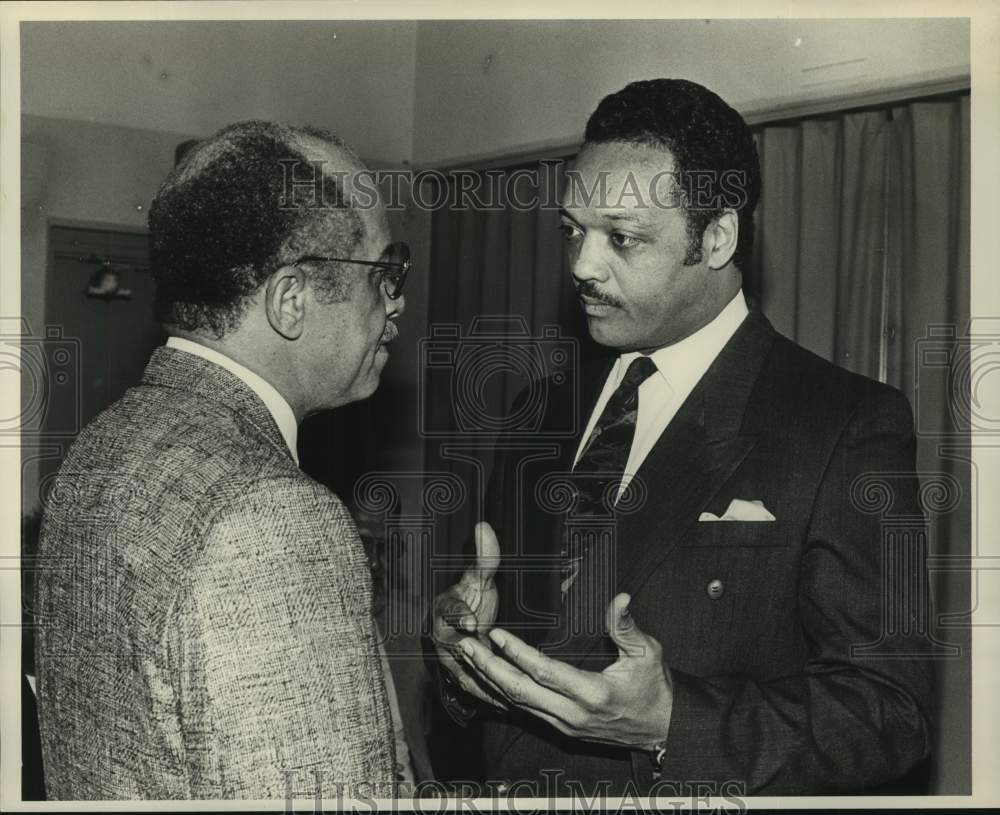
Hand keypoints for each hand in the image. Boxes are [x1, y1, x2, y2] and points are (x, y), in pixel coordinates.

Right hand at [431, 521, 505, 707]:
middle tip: (491, 664)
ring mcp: (449, 661)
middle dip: (472, 658)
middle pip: (454, 649)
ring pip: (464, 673)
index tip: (472, 622)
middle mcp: (441, 636)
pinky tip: (506, 704)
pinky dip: (488, 696)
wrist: (465, 624)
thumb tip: (484, 526)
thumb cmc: (471, 598)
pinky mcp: (461, 679)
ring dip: (482, 682)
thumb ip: (484, 557)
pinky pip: (474, 689)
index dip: (461, 616)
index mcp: (444, 609)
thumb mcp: (479, 578)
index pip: (450, 611)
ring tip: (503, 690)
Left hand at [456, 593, 672, 748]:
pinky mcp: (560, 728)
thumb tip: (620, 598)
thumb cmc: (654, 689)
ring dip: (488, 679)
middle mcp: (572, 714)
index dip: (518, 653)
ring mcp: (563, 724)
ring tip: (466, 656)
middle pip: (519, 692)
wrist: (661, 729)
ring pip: (515, 703)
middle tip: (463, 646)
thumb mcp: (649, 654)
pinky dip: (500, 692)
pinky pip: (522, 710)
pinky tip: (485, 676)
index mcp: (592, 693)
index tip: (496, 634)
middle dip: (487, 668)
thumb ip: (627, 627)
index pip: (545, 672)